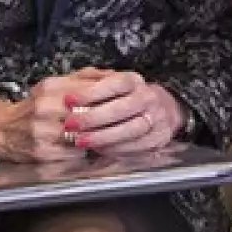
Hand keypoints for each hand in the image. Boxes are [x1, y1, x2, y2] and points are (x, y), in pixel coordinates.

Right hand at [0, 70, 108, 163]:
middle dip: (106, 120)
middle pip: (89, 115)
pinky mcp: (43, 154)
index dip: (109, 98)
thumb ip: (85, 78)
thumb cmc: (34, 107)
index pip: (90, 91)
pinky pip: (76, 155)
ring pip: (85, 137)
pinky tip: (83, 149)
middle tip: (117, 122)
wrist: (2, 130)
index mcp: (50, 87)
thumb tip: (115, 74)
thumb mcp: (54, 85)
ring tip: (100, 136)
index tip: (121, 102)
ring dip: (96, 138)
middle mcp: (44, 108)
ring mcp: (42, 132)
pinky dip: (83, 153)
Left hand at [63, 71, 182, 156]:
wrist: (163, 109)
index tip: (68, 100)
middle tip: (70, 125)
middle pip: (121, 109)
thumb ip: (92, 87)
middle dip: (93, 118)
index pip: (114, 84)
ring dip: (103, 138)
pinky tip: (99, 150)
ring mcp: (156, 119)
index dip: (91, 92)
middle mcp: (148, 98)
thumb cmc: (127, 97)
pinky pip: (136, 147)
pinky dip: (116, 150)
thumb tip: (69, 97)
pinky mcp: (159, 139)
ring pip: (130, 130)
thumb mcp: (112, 85)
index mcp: (134, 81)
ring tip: (81, 141)